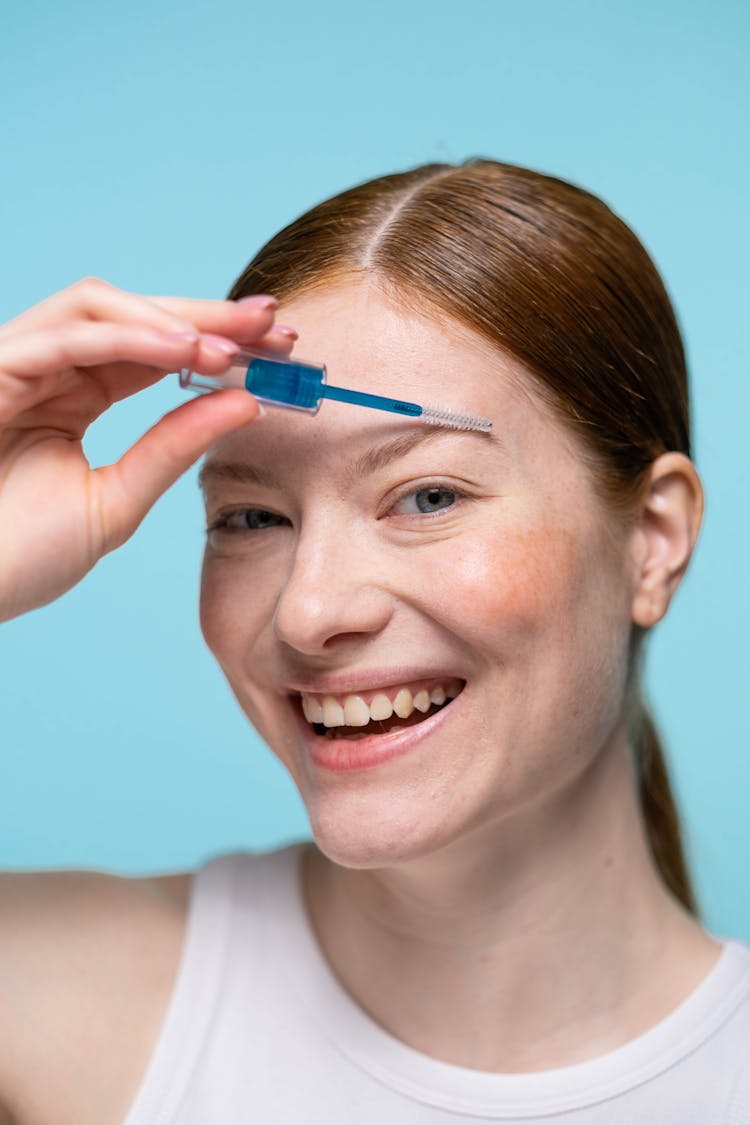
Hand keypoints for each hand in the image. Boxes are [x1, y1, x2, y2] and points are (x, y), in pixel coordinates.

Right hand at [0, 277, 292, 621]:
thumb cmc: (18, 556)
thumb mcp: (116, 501)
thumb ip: (172, 448)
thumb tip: (245, 402)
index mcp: (73, 395)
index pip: (154, 350)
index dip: (216, 341)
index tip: (281, 345)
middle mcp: (47, 368)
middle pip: (134, 316)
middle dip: (207, 317)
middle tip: (274, 324)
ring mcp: (16, 362)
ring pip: (99, 308)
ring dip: (173, 321)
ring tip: (234, 347)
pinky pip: (66, 338)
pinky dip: (131, 339)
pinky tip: (187, 354)